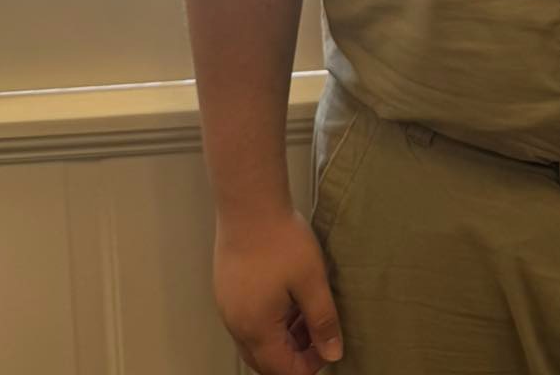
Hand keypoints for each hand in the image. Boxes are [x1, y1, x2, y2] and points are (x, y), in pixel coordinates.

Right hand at [213, 210, 345, 372]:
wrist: (249, 202)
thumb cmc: (279, 238)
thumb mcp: (311, 280)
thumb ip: (323, 321)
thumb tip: (333, 352)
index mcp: (256, 329)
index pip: (282, 370)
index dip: (308, 366)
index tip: (328, 347)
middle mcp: (236, 324)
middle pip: (265, 360)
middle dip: (295, 355)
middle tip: (319, 333)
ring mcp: (228, 307)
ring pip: (256, 340)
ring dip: (282, 337)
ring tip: (307, 313)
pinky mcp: (226, 289)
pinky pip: (248, 320)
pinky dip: (269, 321)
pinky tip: (287, 298)